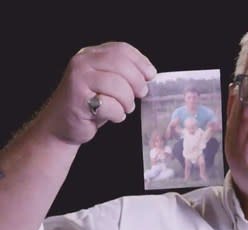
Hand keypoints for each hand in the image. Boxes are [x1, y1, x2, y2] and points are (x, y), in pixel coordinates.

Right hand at [40, 42, 156, 144]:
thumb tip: (149, 75)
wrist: (61, 125)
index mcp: (91, 54)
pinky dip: (118, 114)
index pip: (121, 49)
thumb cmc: (89, 103)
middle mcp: (82, 63)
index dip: (140, 62)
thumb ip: (122, 73)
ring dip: (128, 101)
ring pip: (118, 86)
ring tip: (125, 108)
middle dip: (137, 82)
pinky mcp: (78, 100)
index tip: (150, 75)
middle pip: (121, 64)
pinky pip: (111, 106)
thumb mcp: (106, 82)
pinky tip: (114, 116)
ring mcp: (78, 80)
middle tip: (141, 94)